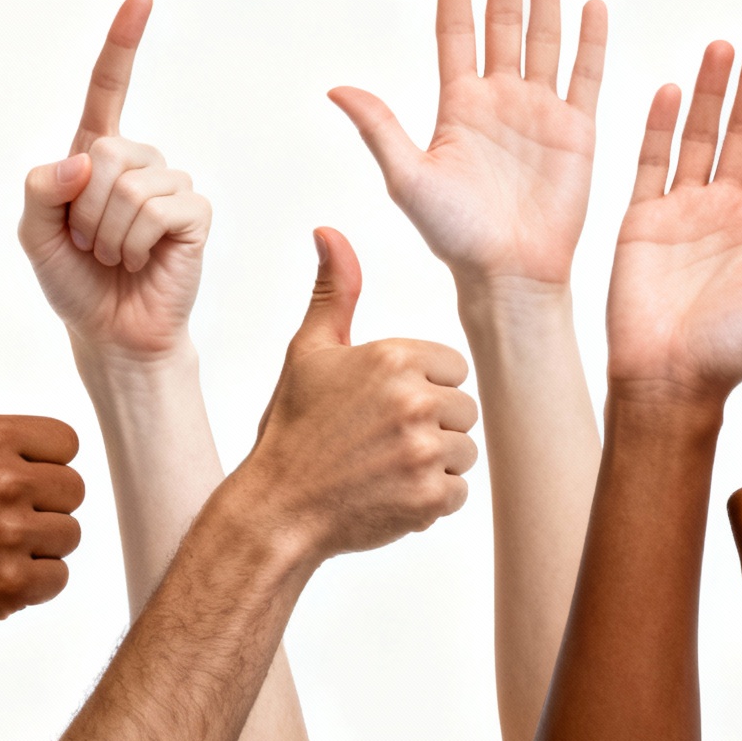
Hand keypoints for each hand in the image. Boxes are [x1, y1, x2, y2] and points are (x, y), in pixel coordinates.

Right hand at [0, 291, 85, 644]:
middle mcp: (1, 481)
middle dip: (40, 505)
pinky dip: (30, 585)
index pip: (65, 442)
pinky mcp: (9, 585)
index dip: (38, 462)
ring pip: (69, 534)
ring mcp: (6, 535)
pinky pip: (58, 578)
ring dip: (37, 546)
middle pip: (73, 489)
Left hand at [21, 0, 211, 360]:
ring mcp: (170, 185)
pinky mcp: (194, 214)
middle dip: (85, 208)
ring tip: (114, 256)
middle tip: (90, 244)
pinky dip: (136, 243)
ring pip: (130, 185)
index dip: (124, 43)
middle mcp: (138, 161)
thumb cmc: (75, 282)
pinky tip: (141, 260)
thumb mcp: (33, 234)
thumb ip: (42, 189)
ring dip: (108, 233)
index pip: (110, 88)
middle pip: (107, 150)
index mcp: (97, 154)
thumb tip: (88, 159)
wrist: (111, 333)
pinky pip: (158, 210)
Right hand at [228, 228, 479, 560]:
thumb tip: (329, 231)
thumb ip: (335, 291)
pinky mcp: (429, 499)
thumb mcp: (310, 351)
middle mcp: (415, 401)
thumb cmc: (293, 428)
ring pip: (465, 452)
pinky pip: (458, 494)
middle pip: (464, 410)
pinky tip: (390, 495)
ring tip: (385, 468)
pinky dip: (430, 501)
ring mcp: (424, 452)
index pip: (453, 368)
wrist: (276, 509)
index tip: (382, 407)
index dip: (422, 388)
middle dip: (432, 428)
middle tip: (380, 441)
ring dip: (434, 465)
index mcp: (395, 358)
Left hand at [330, 0, 606, 285]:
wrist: (508, 274)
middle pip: (504, 22)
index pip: (456, 32)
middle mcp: (499, 101)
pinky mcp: (577, 132)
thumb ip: (380, 128)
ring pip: (545, 38)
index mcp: (458, 106)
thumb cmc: (454, 237)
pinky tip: (591, 5)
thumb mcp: (408, 179)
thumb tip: (337, 87)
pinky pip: (585, 76)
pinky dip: (590, 41)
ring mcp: (540, 113)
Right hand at [605, 30, 741, 404]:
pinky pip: (653, 161)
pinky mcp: (644, 218)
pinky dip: (661, 126)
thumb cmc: (732, 353)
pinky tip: (672, 90)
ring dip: (711, 92)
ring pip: (701, 136)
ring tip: (722, 47)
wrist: (668, 380)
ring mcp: (684, 210)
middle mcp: (728, 209)